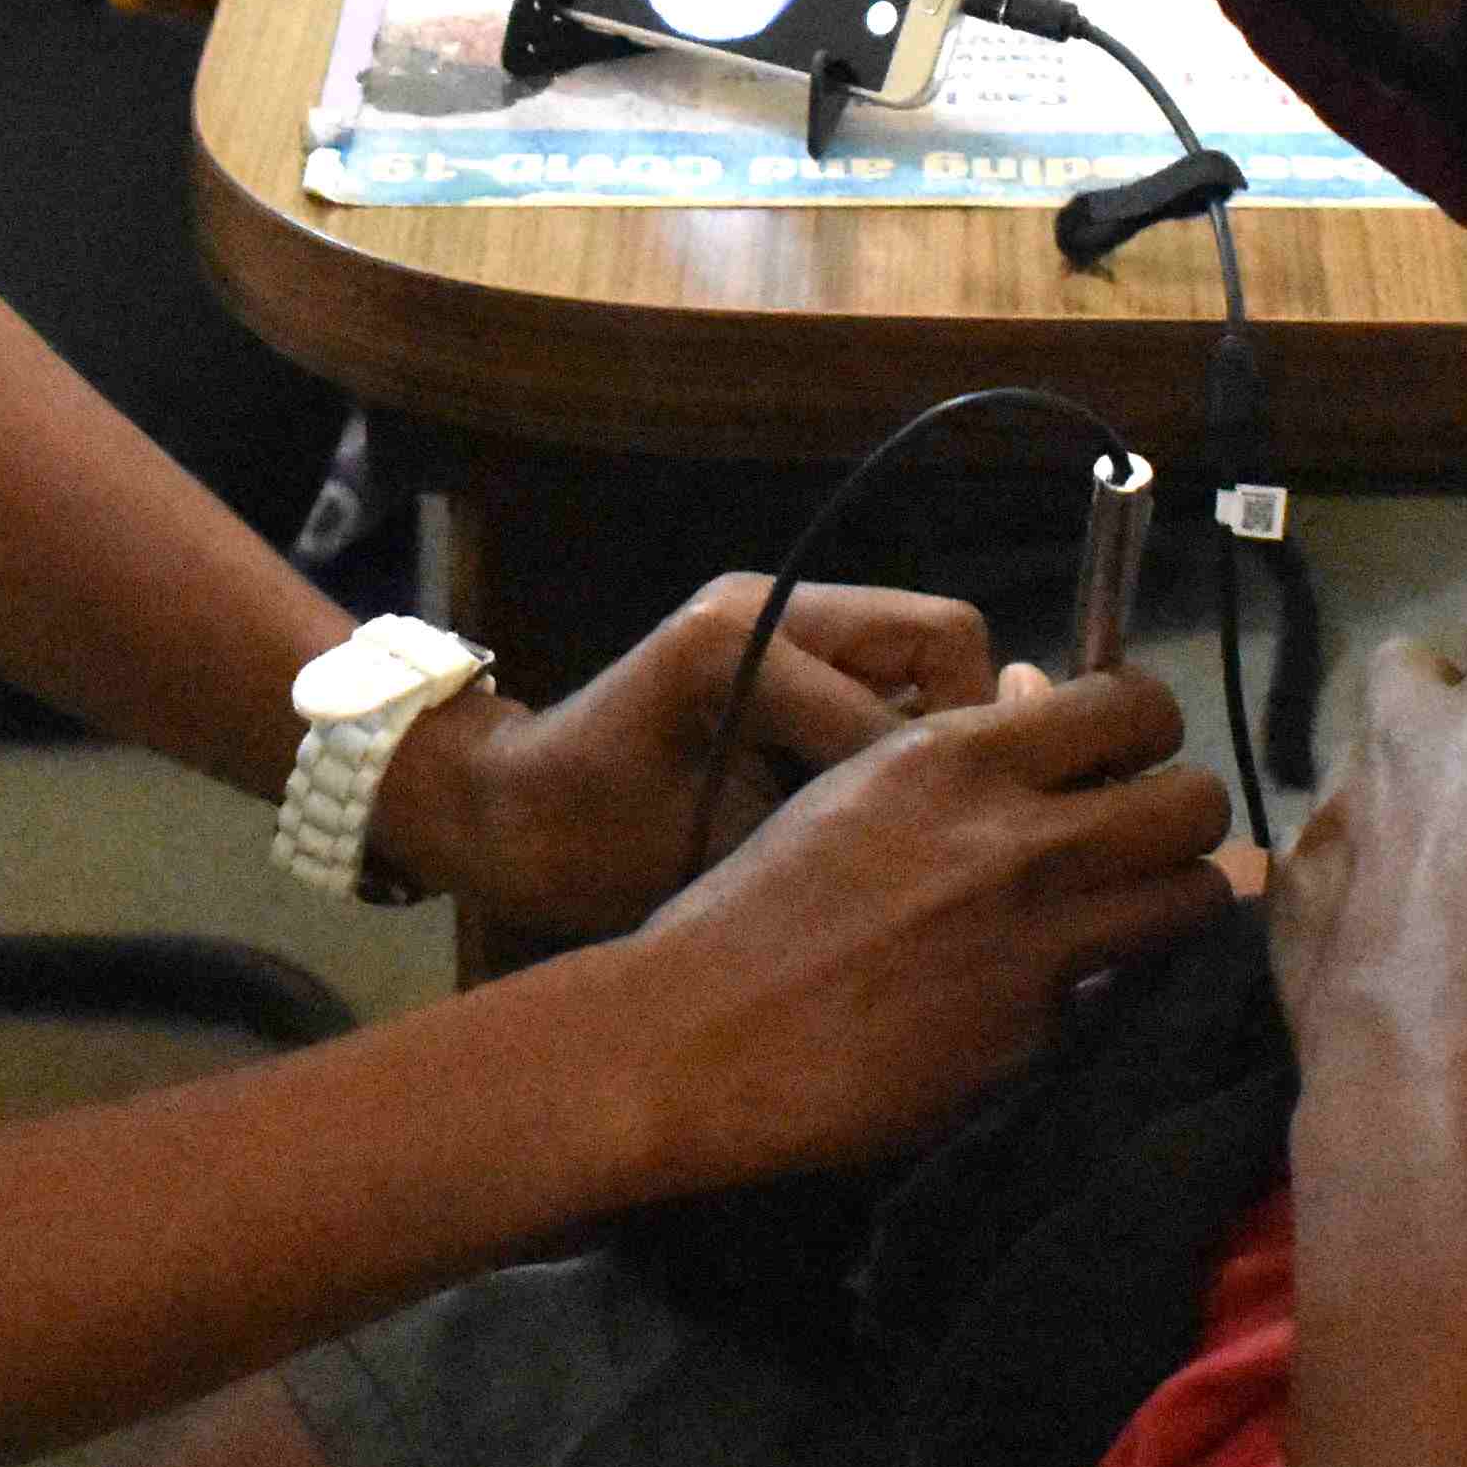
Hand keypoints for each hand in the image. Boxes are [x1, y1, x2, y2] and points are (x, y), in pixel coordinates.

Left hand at [370, 577, 998, 943]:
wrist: (503, 811)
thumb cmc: (581, 849)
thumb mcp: (704, 862)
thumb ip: (820, 833)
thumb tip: (943, 839)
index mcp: (731, 647)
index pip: (899, 704)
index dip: (931, 783)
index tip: (945, 856)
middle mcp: (764, 604)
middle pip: (944, 638)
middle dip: (963, 731)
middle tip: (945, 818)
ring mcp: (775, 610)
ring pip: (929, 649)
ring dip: (940, 727)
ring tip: (917, 810)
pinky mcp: (781, 634)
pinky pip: (890, 668)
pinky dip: (908, 724)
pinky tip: (881, 793)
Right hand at [602, 664, 1231, 1193]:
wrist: (701, 1034)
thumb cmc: (762, 901)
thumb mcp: (859, 784)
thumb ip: (964, 748)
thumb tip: (1043, 697)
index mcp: (964, 757)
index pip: (1136, 704)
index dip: (1145, 732)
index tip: (1123, 760)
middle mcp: (1019, 839)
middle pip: (1195, 803)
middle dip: (1183, 819)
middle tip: (1144, 843)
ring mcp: (1039, 942)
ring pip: (1194, 901)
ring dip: (1170, 904)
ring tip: (1124, 917)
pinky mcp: (1037, 1036)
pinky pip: (1112, 995)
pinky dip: (1089, 994)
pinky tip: (1030, 999)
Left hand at [1271, 558, 1466, 1105]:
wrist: (1432, 1086)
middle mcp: (1413, 730)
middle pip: (1408, 660)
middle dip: (1436, 697)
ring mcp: (1334, 800)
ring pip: (1355, 750)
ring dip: (1390, 782)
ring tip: (1428, 861)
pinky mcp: (1288, 876)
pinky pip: (1318, 837)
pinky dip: (1346, 861)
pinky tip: (1377, 923)